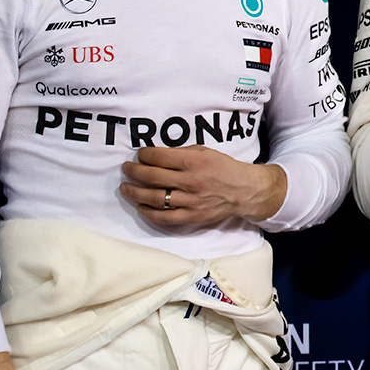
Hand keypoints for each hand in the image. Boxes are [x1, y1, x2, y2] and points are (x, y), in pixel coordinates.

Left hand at [121, 146, 286, 224]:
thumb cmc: (224, 168)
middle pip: (152, 177)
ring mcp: (191, 201)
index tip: (139, 154)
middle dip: (134, 171)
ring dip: (135, 192)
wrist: (244, 190)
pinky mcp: (192, 216)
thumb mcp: (206, 152)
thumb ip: (182, 153)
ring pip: (154, 198)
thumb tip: (156, 155)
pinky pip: (164, 217)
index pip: (159, 157)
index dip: (144, 154)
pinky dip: (148, 212)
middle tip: (126, 169)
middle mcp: (191, 181)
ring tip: (125, 188)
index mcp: (194, 162)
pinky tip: (140, 206)